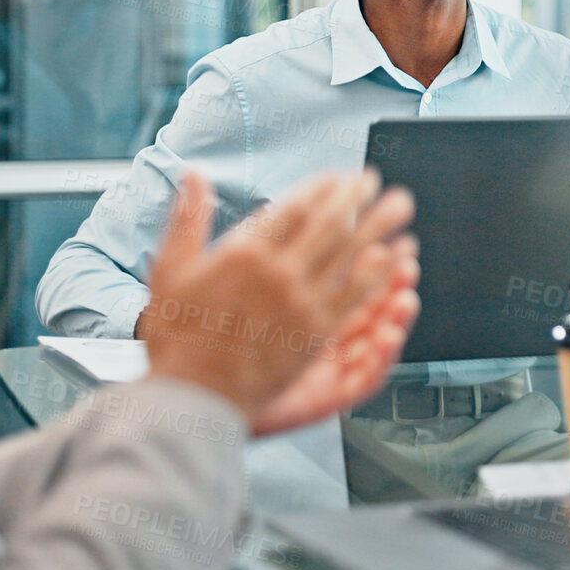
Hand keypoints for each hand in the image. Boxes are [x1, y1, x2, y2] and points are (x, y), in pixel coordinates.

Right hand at [141, 170, 418, 435]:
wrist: (190, 395)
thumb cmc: (177, 337)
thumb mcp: (170, 269)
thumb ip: (186, 219)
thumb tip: (193, 174)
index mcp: (244, 253)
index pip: (294, 207)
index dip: (321, 187)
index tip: (337, 177)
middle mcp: (278, 274)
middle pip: (330, 224)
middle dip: (357, 198)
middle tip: (374, 180)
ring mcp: (301, 304)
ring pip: (351, 254)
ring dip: (379, 226)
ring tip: (398, 205)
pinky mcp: (316, 334)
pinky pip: (357, 295)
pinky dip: (380, 271)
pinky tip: (396, 257)